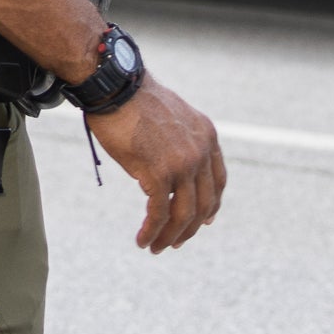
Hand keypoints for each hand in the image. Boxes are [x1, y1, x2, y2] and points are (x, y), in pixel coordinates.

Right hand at [88, 76, 224, 252]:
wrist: (115, 85)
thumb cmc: (133, 101)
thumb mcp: (171, 121)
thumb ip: (180, 144)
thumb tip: (170, 173)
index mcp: (207, 136)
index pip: (218, 181)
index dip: (211, 205)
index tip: (203, 221)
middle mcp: (201, 151)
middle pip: (204, 204)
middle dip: (189, 229)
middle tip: (174, 242)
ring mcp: (182, 163)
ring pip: (183, 214)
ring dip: (169, 236)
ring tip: (155, 247)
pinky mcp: (159, 172)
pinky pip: (160, 213)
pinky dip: (152, 231)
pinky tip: (142, 240)